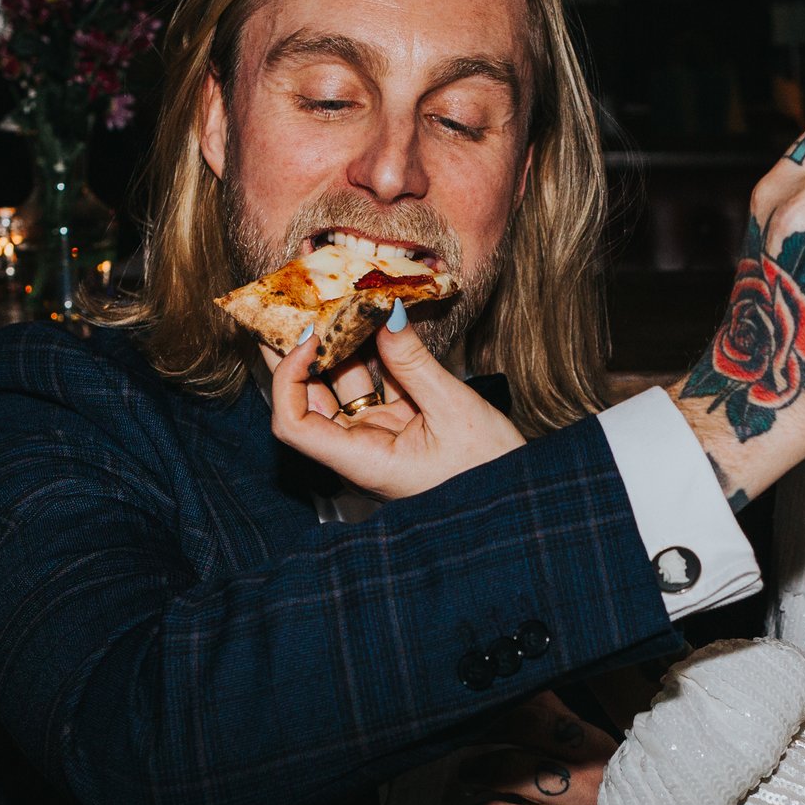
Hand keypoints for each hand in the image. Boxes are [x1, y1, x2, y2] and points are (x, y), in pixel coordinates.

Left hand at [263, 308, 524, 499]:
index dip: (288, 379)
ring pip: (340, 388)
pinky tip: (374, 321)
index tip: (309, 338)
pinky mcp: (396, 427)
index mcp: (361, 462)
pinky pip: (374, 386)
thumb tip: (384, 313)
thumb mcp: (454, 409)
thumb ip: (414, 361)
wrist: (515, 503)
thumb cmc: (488, 471)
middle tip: (298, 302)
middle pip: (307, 400)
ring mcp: (375, 438)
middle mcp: (358, 452)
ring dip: (338, 346)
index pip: (294, 424)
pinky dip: (372, 354)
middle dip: (300, 353)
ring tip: (338, 301)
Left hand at [460, 692, 615, 804]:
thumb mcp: (596, 748)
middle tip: (470, 773)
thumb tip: (518, 685)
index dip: (492, 721)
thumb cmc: (608, 791)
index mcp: (593, 753)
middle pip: (504, 770)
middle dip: (475, 770)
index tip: (477, 726)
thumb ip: (556, 716)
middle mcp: (582, 792)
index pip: (528, 723)